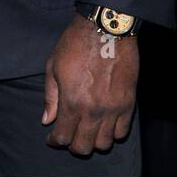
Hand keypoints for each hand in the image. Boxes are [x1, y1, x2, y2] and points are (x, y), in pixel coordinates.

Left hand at [42, 15, 138, 154]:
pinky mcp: (129, 104)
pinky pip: (122, 131)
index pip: (63, 136)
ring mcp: (113, 109)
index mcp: (72, 101)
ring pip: (104, 143)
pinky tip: (104, 124)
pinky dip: (112, 133)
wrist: (106, 30)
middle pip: (84, 146)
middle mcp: (93, 110)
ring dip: (93, 140)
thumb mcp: (53, 67)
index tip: (52, 138)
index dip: (55, 141)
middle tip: (68, 136)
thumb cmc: (75, 44)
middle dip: (73, 145)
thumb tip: (47, 120)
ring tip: (86, 130)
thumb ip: (51, 97)